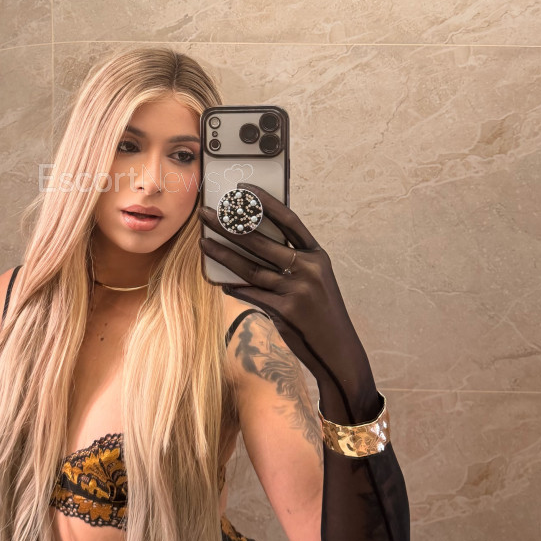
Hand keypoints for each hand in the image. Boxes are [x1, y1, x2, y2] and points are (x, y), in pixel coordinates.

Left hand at [198, 182, 381, 424]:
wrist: (337, 351)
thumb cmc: (322, 314)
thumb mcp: (316, 282)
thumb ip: (292, 263)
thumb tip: (254, 246)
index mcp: (317, 256)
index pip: (289, 221)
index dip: (266, 202)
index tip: (244, 189)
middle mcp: (309, 269)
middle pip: (262, 241)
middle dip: (230, 225)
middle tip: (207, 214)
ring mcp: (297, 290)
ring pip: (250, 267)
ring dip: (223, 254)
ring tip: (203, 242)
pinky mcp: (284, 311)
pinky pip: (250, 293)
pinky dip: (233, 286)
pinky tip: (218, 279)